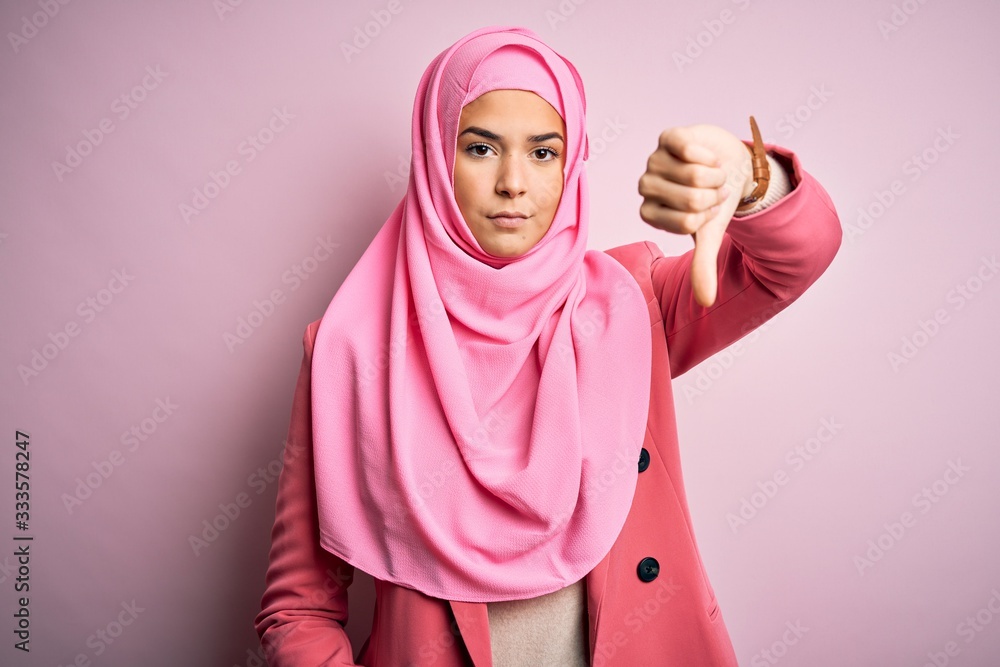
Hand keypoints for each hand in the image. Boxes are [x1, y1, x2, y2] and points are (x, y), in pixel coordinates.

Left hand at [638, 124, 753, 305]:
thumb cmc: (714, 201)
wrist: (729, 167)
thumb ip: (702, 265)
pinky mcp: (667, 138)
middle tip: (714, 190)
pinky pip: (687, 148)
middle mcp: (646, 187)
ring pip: (692, 173)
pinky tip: (707, 157)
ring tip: (712, 174)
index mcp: (650, 214)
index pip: (686, 222)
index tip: (709, 210)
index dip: (708, 215)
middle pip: (690, 198)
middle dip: (714, 195)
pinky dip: (707, 155)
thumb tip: (705, 302)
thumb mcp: (709, 234)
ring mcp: (654, 160)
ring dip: (714, 175)